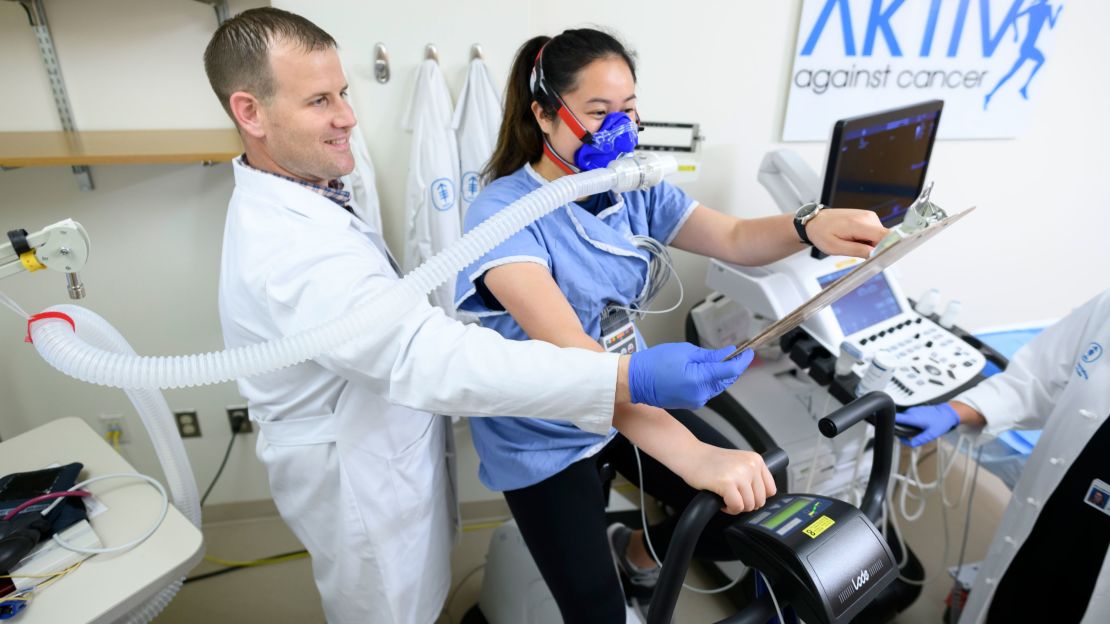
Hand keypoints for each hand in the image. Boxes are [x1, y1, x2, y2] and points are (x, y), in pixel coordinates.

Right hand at [628, 345, 753, 408]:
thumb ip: (709, 355)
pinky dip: (710, 380)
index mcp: (699, 379)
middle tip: (734, 353)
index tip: (748, 352)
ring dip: (721, 373)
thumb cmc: (654, 363)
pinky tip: (703, 371)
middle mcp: (700, 394)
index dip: (742, 360)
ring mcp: (696, 401)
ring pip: (717, 385)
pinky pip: (707, 390)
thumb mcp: (685, 351)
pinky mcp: (692, 404)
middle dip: (732, 367)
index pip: (730, 370)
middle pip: (726, 380)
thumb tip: (726, 354)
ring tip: (715, 360)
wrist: (635, 381)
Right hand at [674, 445, 776, 514]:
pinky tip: (721, 501)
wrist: (689, 454)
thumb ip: (752, 475)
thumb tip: (760, 499)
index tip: (745, 496)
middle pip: (760, 500)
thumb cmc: (709, 461)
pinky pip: (736, 507)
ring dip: (736, 507)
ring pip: (749, 506)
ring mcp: (740, 474)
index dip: (757, 497)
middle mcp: (750, 465)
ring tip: (725, 498)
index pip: (770, 490)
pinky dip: (729, 509)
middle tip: (732, 498)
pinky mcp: (727, 483)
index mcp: (756, 460)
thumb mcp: (738, 463)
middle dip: (745, 503)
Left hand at [805, 208, 887, 257]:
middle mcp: (867, 217)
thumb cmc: (822, 232)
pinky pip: (874, 233)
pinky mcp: (869, 218)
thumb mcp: (835, 247)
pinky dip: (867, 239)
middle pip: (884, 238)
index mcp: (859, 224)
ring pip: (879, 237)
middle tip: (856, 251)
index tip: (885, 257)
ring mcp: (869, 216)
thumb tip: (875, 254)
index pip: (885, 235)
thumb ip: (857, 250)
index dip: (889, 247)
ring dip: (869, 244)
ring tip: (852, 242)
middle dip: (875, 248)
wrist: (816, 220)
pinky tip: (855, 238)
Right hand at [896, 403, 959, 446]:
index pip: (896, 417)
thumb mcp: (931, 434)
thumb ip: (919, 440)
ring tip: (915, 431)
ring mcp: (913, 409)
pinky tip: (918, 426)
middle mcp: (911, 412)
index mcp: (913, 417)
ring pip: (904, 419)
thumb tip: (910, 444)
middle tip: (908, 436)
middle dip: (901, 429)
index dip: (890, 422)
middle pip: (899, 420)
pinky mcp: (916, 409)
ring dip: (906, 425)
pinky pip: (908, 416)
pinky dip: (910, 422)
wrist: (948, 413)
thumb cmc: (941, 422)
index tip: (889, 427)